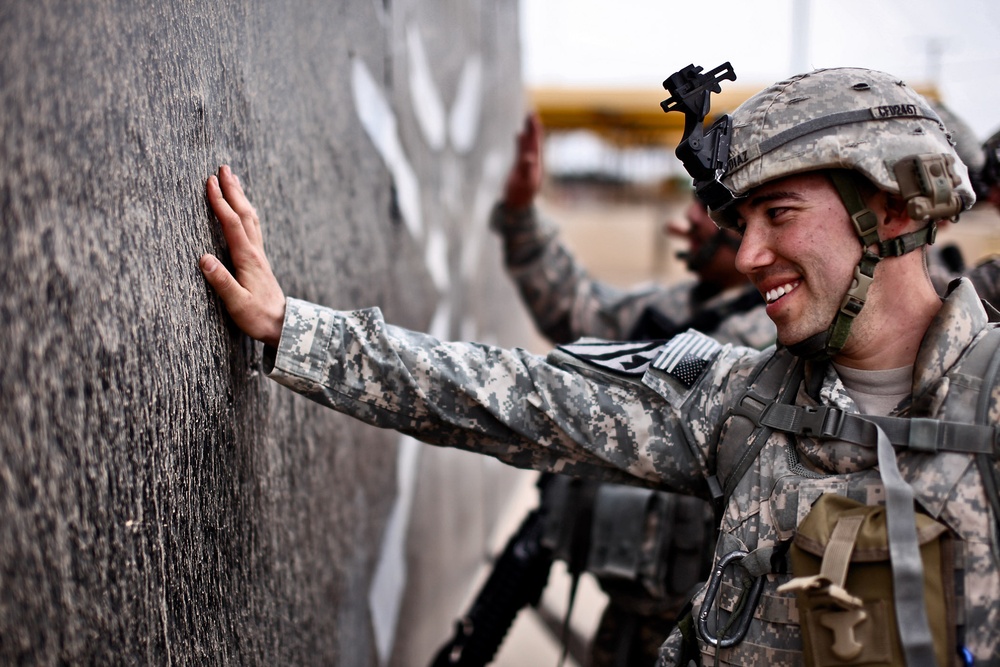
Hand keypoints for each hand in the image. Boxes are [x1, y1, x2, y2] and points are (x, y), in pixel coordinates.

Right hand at [199, 165, 285, 347]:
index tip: (209, 182)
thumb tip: (203, 259)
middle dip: (233, 189)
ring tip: (233, 180)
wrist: (282, 326)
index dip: (220, 202)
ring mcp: (258, 255)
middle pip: (244, 214)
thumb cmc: (258, 317)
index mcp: (247, 259)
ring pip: (250, 219)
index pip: (232, 223)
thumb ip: (221, 282)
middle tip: (223, 168)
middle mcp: (255, 252)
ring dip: (241, 197)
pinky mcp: (259, 261)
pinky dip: (246, 212)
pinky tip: (244, 210)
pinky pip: (253, 228)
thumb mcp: (236, 303)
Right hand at [501, 112, 542, 211]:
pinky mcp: (520, 167)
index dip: (535, 130)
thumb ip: (526, 169)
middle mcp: (533, 161)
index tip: (534, 117)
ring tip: (528, 120)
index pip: (536, 143)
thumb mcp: (524, 182)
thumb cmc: (520, 195)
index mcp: (536, 163)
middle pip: (534, 141)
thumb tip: (530, 157)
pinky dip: (521, 141)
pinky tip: (519, 134)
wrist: (518, 205)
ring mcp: (527, 164)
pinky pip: (521, 150)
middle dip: (533, 127)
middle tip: (531, 113)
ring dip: (528, 132)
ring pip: (528, 144)